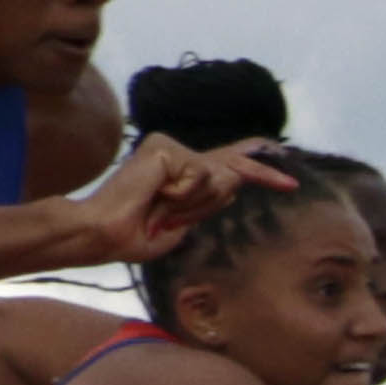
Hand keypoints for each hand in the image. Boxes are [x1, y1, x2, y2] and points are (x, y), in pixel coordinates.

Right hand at [64, 132, 286, 265]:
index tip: (282, 156)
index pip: (225, 159)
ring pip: (218, 178)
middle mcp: (176, 154)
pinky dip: (183, 196)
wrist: (103, 235)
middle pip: (230, 170)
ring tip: (162, 211)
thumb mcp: (182, 225)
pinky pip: (200, 176)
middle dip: (219, 197)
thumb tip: (232, 180)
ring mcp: (169, 147)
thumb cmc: (134, 237)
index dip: (255, 158)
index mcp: (179, 172)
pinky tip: (157, 197)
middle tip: (188, 206)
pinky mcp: (164, 147)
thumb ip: (207, 204)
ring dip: (195, 205)